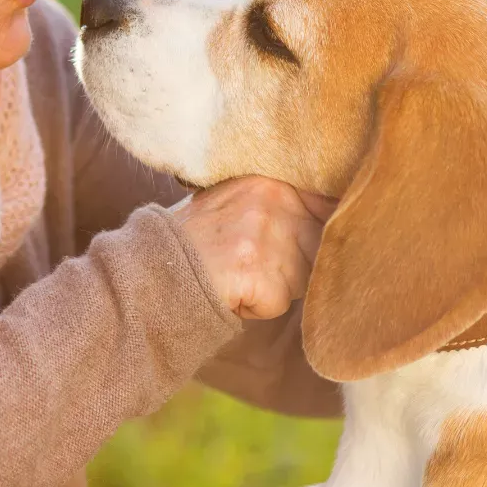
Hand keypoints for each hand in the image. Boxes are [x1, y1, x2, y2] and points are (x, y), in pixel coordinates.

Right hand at [172, 175, 333, 319]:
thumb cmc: (194, 238)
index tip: (314, 240)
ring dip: (275, 287)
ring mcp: (266, 235)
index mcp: (269, 179)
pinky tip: (230, 289)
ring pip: (300, 279)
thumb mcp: (235, 200)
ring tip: (236, 273)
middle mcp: (273, 199)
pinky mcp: (259, 272)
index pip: (325, 202)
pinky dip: (257, 306)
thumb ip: (276, 201)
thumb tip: (331, 209)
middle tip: (249, 261)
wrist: (155, 266)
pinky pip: (279, 303)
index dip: (324, 225)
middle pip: (317, 246)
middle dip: (293, 264)